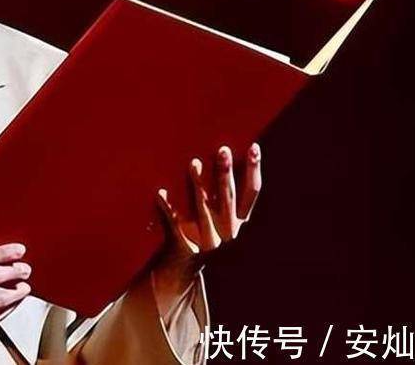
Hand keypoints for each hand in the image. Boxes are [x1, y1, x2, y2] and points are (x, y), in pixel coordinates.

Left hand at [153, 142, 262, 285]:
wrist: (181, 268)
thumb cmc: (201, 230)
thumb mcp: (219, 215)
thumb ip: (223, 192)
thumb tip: (224, 153)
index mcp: (239, 221)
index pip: (251, 192)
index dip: (254, 170)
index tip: (254, 147)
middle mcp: (227, 232)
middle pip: (228, 199)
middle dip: (225, 174)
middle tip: (223, 150)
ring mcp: (205, 240)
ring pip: (202, 210)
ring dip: (198, 185)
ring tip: (194, 162)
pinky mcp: (183, 246)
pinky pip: (173, 224)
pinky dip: (166, 208)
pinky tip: (160, 192)